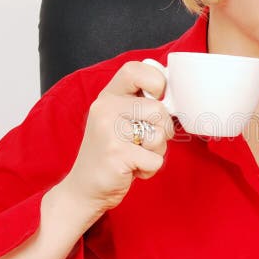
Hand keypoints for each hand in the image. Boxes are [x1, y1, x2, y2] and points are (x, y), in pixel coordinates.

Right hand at [61, 60, 174, 213]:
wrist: (84, 189)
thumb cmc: (111, 153)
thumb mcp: (120, 121)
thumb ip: (140, 105)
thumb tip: (174, 96)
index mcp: (108, 96)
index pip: (135, 69)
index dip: (156, 81)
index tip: (157, 99)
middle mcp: (105, 108)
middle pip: (158, 109)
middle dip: (163, 129)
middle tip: (146, 142)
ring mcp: (109, 131)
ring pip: (160, 134)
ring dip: (156, 151)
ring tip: (136, 155)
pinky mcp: (116, 154)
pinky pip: (156, 160)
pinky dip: (150, 169)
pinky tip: (132, 170)